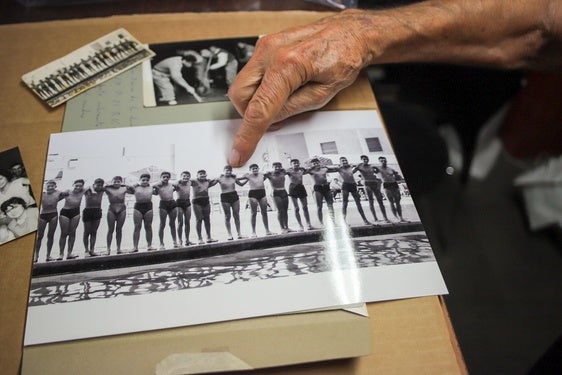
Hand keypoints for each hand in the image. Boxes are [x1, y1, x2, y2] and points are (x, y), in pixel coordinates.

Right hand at [228, 10, 372, 166]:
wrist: (348, 33)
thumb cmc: (344, 58)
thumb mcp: (322, 95)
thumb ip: (291, 109)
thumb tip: (269, 122)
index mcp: (289, 64)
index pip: (259, 108)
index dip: (247, 135)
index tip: (239, 154)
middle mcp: (271, 51)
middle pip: (240, 95)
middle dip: (250, 114)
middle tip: (272, 121)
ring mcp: (265, 46)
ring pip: (242, 85)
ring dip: (255, 100)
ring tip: (281, 101)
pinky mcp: (264, 46)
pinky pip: (250, 75)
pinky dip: (259, 88)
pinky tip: (280, 88)